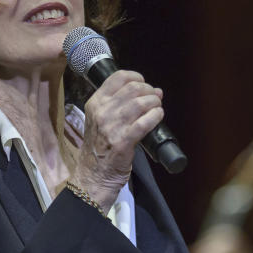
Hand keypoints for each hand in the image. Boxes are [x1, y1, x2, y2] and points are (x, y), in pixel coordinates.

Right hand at [70, 70, 163, 211]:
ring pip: (140, 103)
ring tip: (157, 108)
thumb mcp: (99, 120)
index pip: (118, 77)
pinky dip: (155, 116)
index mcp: (95, 103)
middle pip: (133, 88)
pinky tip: (158, 117)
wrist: (93, 175)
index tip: (144, 84)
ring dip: (155, 103)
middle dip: (149, 91)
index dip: (137, 77)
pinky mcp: (123, 141)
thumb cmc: (100, 148)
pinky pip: (144, 122)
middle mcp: (102, 112)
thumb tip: (153, 91)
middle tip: (155, 98)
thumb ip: (120, 105)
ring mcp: (111, 126)